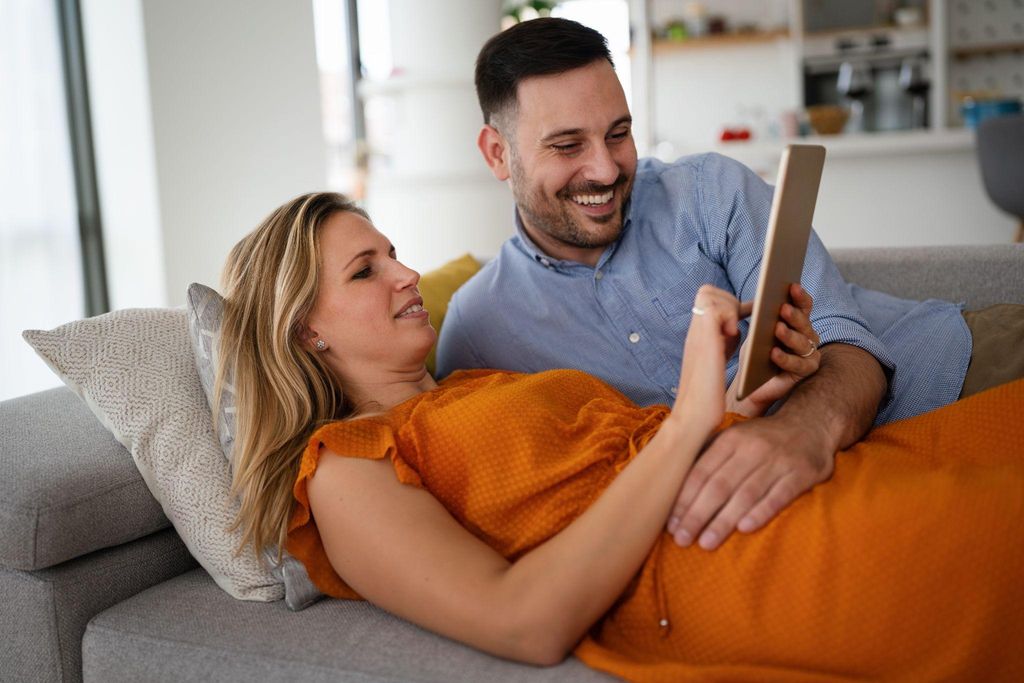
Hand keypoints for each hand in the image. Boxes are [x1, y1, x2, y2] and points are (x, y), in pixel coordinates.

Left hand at [665, 413, 833, 549]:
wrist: (811, 425)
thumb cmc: (761, 440)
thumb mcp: (734, 437)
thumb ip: (708, 456)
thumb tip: (672, 485)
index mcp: (730, 439)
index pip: (701, 472)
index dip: (684, 498)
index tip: (670, 523)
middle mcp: (752, 448)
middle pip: (719, 485)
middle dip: (697, 514)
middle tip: (681, 539)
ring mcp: (778, 461)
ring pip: (746, 494)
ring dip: (724, 520)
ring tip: (706, 543)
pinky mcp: (801, 474)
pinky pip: (779, 496)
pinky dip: (761, 512)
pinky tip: (744, 529)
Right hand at [672, 285, 752, 435]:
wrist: (693, 417)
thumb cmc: (705, 398)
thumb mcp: (715, 362)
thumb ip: (722, 343)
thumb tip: (735, 329)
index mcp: (697, 336)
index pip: (706, 300)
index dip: (727, 302)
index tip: (745, 314)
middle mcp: (694, 331)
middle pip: (706, 291)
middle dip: (728, 299)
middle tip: (741, 321)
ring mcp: (697, 333)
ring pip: (709, 294)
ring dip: (729, 307)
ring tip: (735, 331)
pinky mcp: (704, 339)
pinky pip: (717, 308)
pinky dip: (729, 316)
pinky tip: (733, 335)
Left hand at [727, 283, 820, 416]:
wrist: (751, 381)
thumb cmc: (755, 352)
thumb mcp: (757, 331)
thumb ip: (763, 315)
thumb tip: (762, 296)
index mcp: (798, 322)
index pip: (804, 306)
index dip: (800, 296)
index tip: (791, 285)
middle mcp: (808, 336)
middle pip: (804, 323)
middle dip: (793, 315)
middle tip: (782, 308)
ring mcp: (810, 354)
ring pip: (802, 343)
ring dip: (789, 336)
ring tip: (777, 329)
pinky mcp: (805, 371)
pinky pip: (797, 364)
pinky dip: (785, 358)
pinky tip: (773, 353)